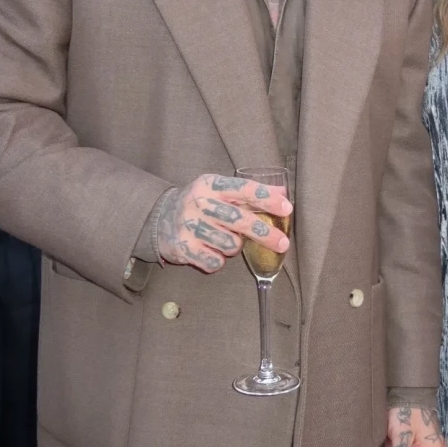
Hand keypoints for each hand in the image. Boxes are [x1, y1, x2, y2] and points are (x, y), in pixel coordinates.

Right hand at [156, 173, 291, 272]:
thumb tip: (282, 192)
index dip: (267, 199)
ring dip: (235, 246)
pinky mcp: (183, 248)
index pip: (243, 189)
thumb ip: (249, 192)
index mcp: (210, 185)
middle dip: (265, 233)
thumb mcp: (220, 191)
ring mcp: (189, 226)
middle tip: (283, 243)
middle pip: (239, 220)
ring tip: (225, 240)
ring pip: (230, 244)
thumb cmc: (201, 204)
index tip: (287, 208)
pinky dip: (219, 260)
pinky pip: (215, 261)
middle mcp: (198, 203)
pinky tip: (210, 250)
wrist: (160, 219)